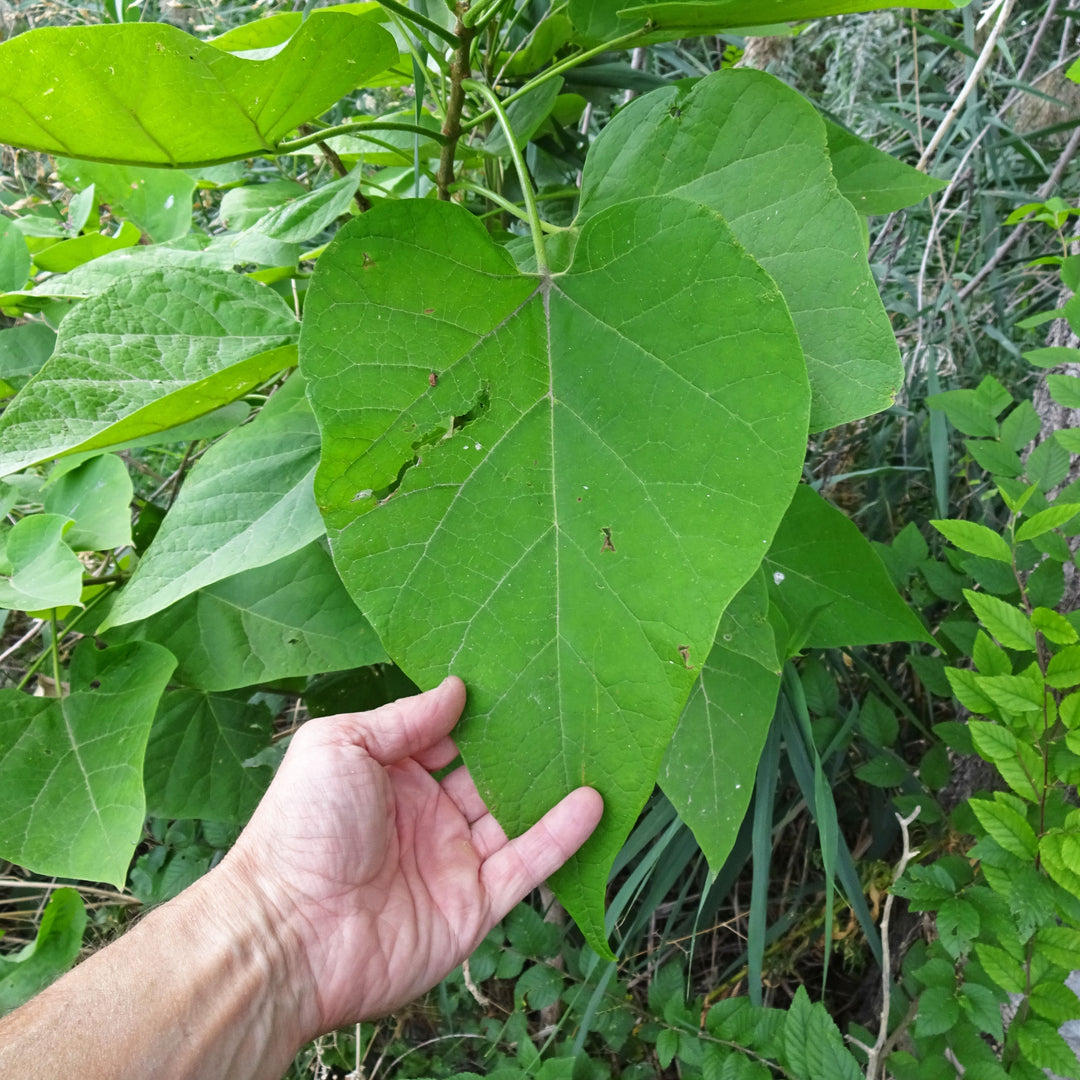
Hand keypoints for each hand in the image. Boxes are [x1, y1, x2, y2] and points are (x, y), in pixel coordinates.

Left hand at [219, 677, 602, 1037]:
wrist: (287, 934)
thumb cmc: (303, 827)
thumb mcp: (341, 745)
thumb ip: (404, 718)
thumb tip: (456, 687)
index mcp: (390, 776)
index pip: (445, 737)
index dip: (477, 714)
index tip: (517, 681)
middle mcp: (424, 816)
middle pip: (485, 776)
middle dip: (520, 749)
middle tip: (566, 709)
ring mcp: (451, 861)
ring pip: (514, 818)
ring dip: (550, 788)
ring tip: (591, 748)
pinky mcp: (474, 905)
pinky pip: (526, 864)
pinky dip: (561, 835)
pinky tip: (592, 801)